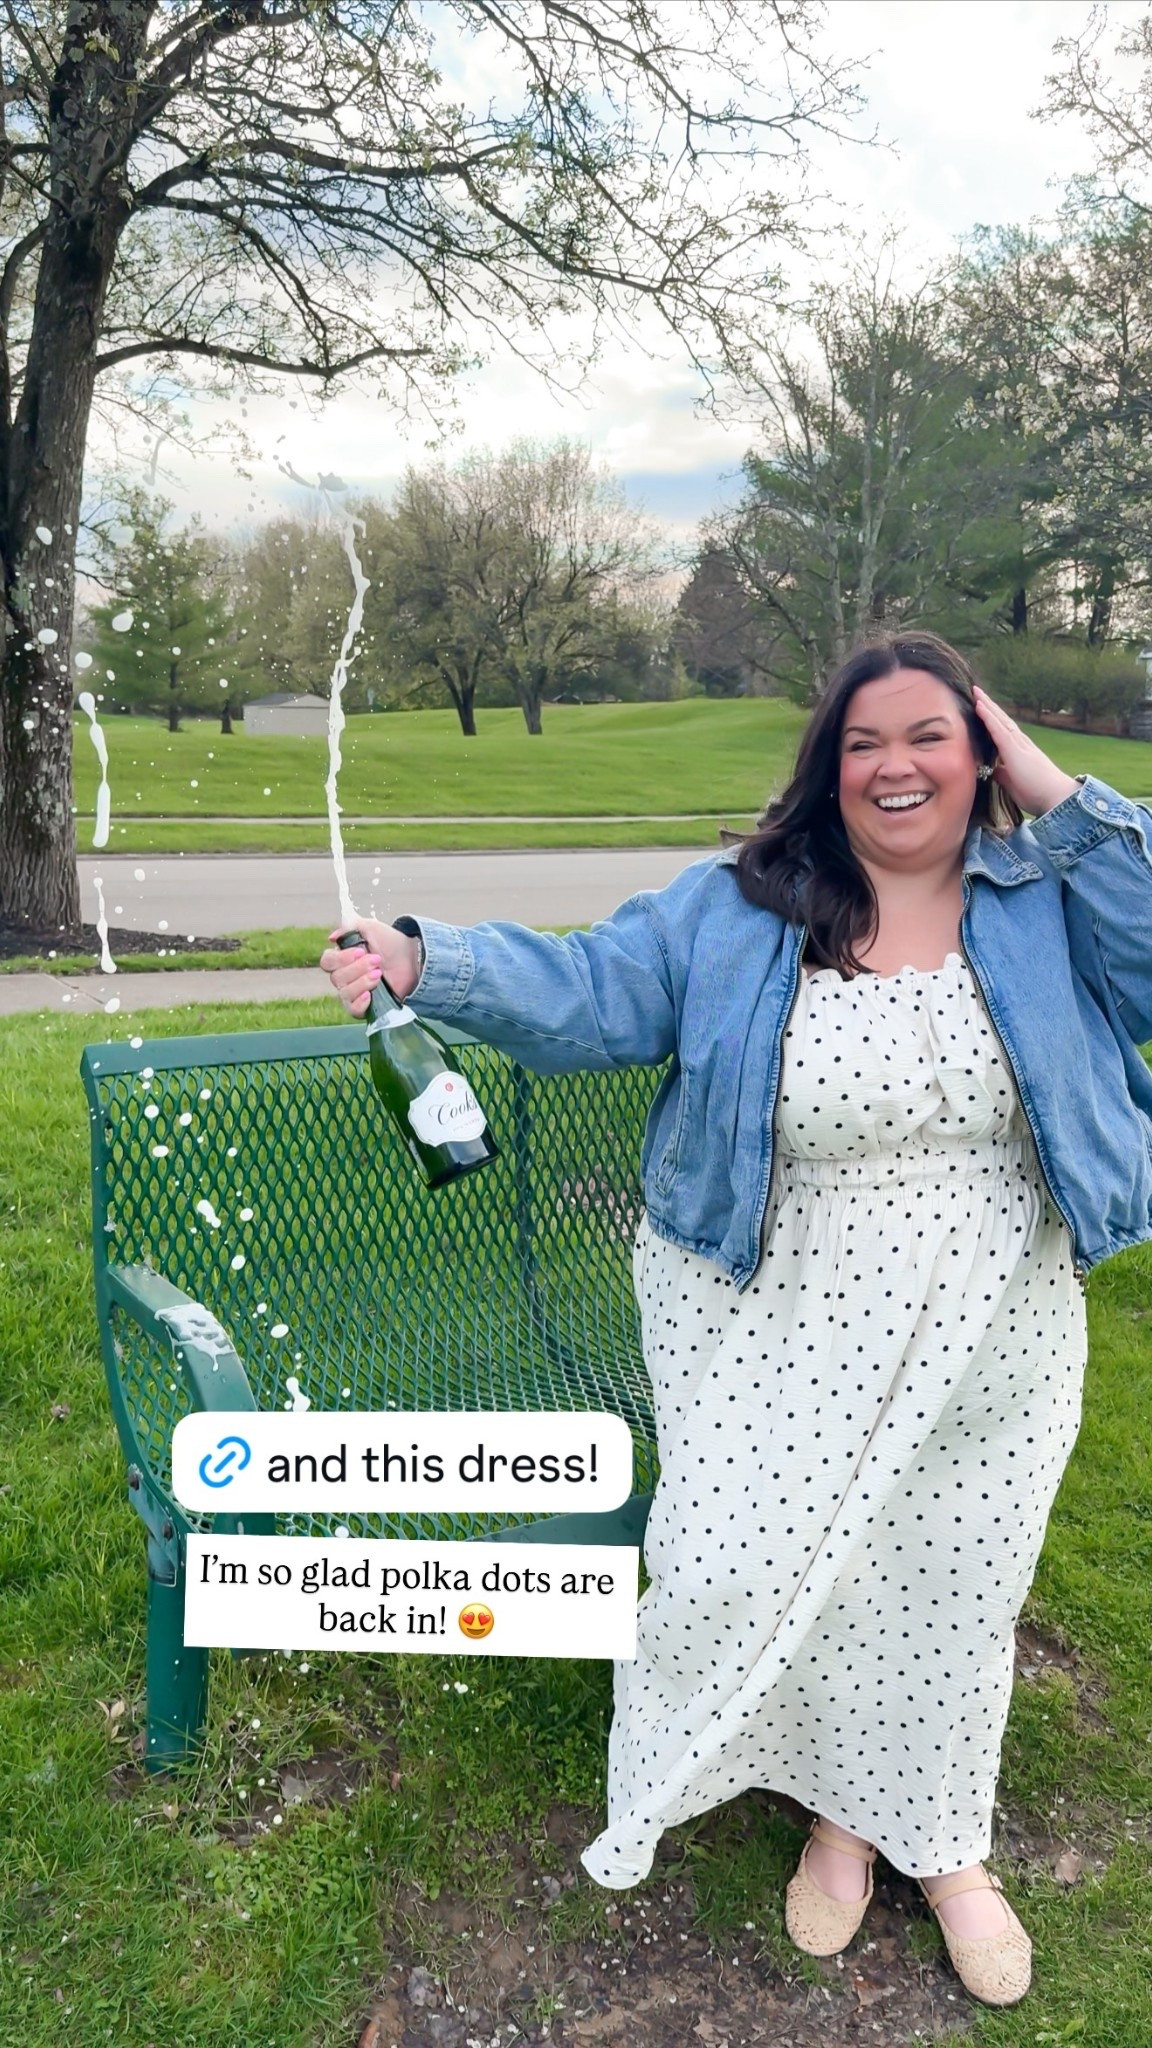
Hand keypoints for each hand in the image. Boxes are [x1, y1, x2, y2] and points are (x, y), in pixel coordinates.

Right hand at [319, 918, 421, 1017]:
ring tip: (379, 974)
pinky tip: (369, 995)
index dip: (341, 958)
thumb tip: (332, 938)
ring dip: (362, 982)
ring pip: (345, 993)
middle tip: (377, 960)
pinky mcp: (366, 1005)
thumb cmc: (390, 942)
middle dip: (358, 968)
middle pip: (337, 978)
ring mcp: (354, 992)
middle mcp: (344, 977)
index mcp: (341, 958)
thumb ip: (350, 927)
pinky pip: (353, 1010)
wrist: (412, 958)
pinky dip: (359, 1003)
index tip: (361, 951)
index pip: (327, 962)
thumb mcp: (370, 927)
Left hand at [971, 686, 1080, 816]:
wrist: (1056, 797)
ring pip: (1000, 720)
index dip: (993, 719)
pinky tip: (979, 705)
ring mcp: (1018, 744)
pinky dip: (988, 716)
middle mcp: (1021, 743)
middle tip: (977, 692)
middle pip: (1002, 721)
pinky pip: (998, 728)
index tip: (981, 708)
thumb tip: (993, 770)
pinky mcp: (1014, 748)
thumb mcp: (1013, 784)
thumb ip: (1003, 775)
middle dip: (990, 707)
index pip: (1003, 731)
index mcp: (1020, 752)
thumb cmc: (1038, 793)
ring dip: (988, 705)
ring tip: (976, 692)